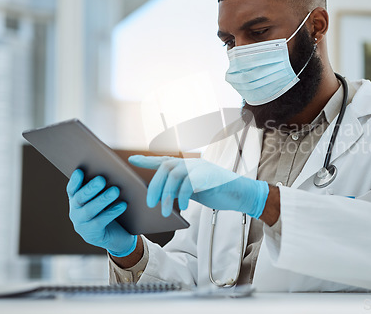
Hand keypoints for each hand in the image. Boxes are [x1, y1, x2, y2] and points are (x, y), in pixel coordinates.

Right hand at [66, 169, 136, 256]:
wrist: (117, 237)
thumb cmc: (111, 211)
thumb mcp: (105, 198)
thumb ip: (104, 186)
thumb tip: (116, 170)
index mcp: (76, 200)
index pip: (72, 189)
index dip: (75, 180)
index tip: (80, 171)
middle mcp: (75, 212)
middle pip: (80, 198)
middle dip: (90, 188)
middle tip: (102, 179)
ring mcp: (81, 225)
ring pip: (89, 210)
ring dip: (103, 199)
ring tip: (115, 190)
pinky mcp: (91, 235)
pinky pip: (100, 222)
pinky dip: (111, 212)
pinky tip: (122, 205)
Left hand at [128, 155, 268, 218]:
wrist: (240, 193)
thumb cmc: (218, 192)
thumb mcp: (194, 190)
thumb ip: (180, 188)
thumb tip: (162, 196)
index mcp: (188, 166)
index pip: (163, 161)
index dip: (146, 160)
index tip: (131, 159)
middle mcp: (192, 164)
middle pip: (165, 168)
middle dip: (154, 186)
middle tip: (150, 203)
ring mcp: (200, 168)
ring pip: (174, 175)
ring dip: (166, 194)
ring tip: (164, 211)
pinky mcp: (207, 176)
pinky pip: (188, 184)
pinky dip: (181, 196)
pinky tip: (181, 207)